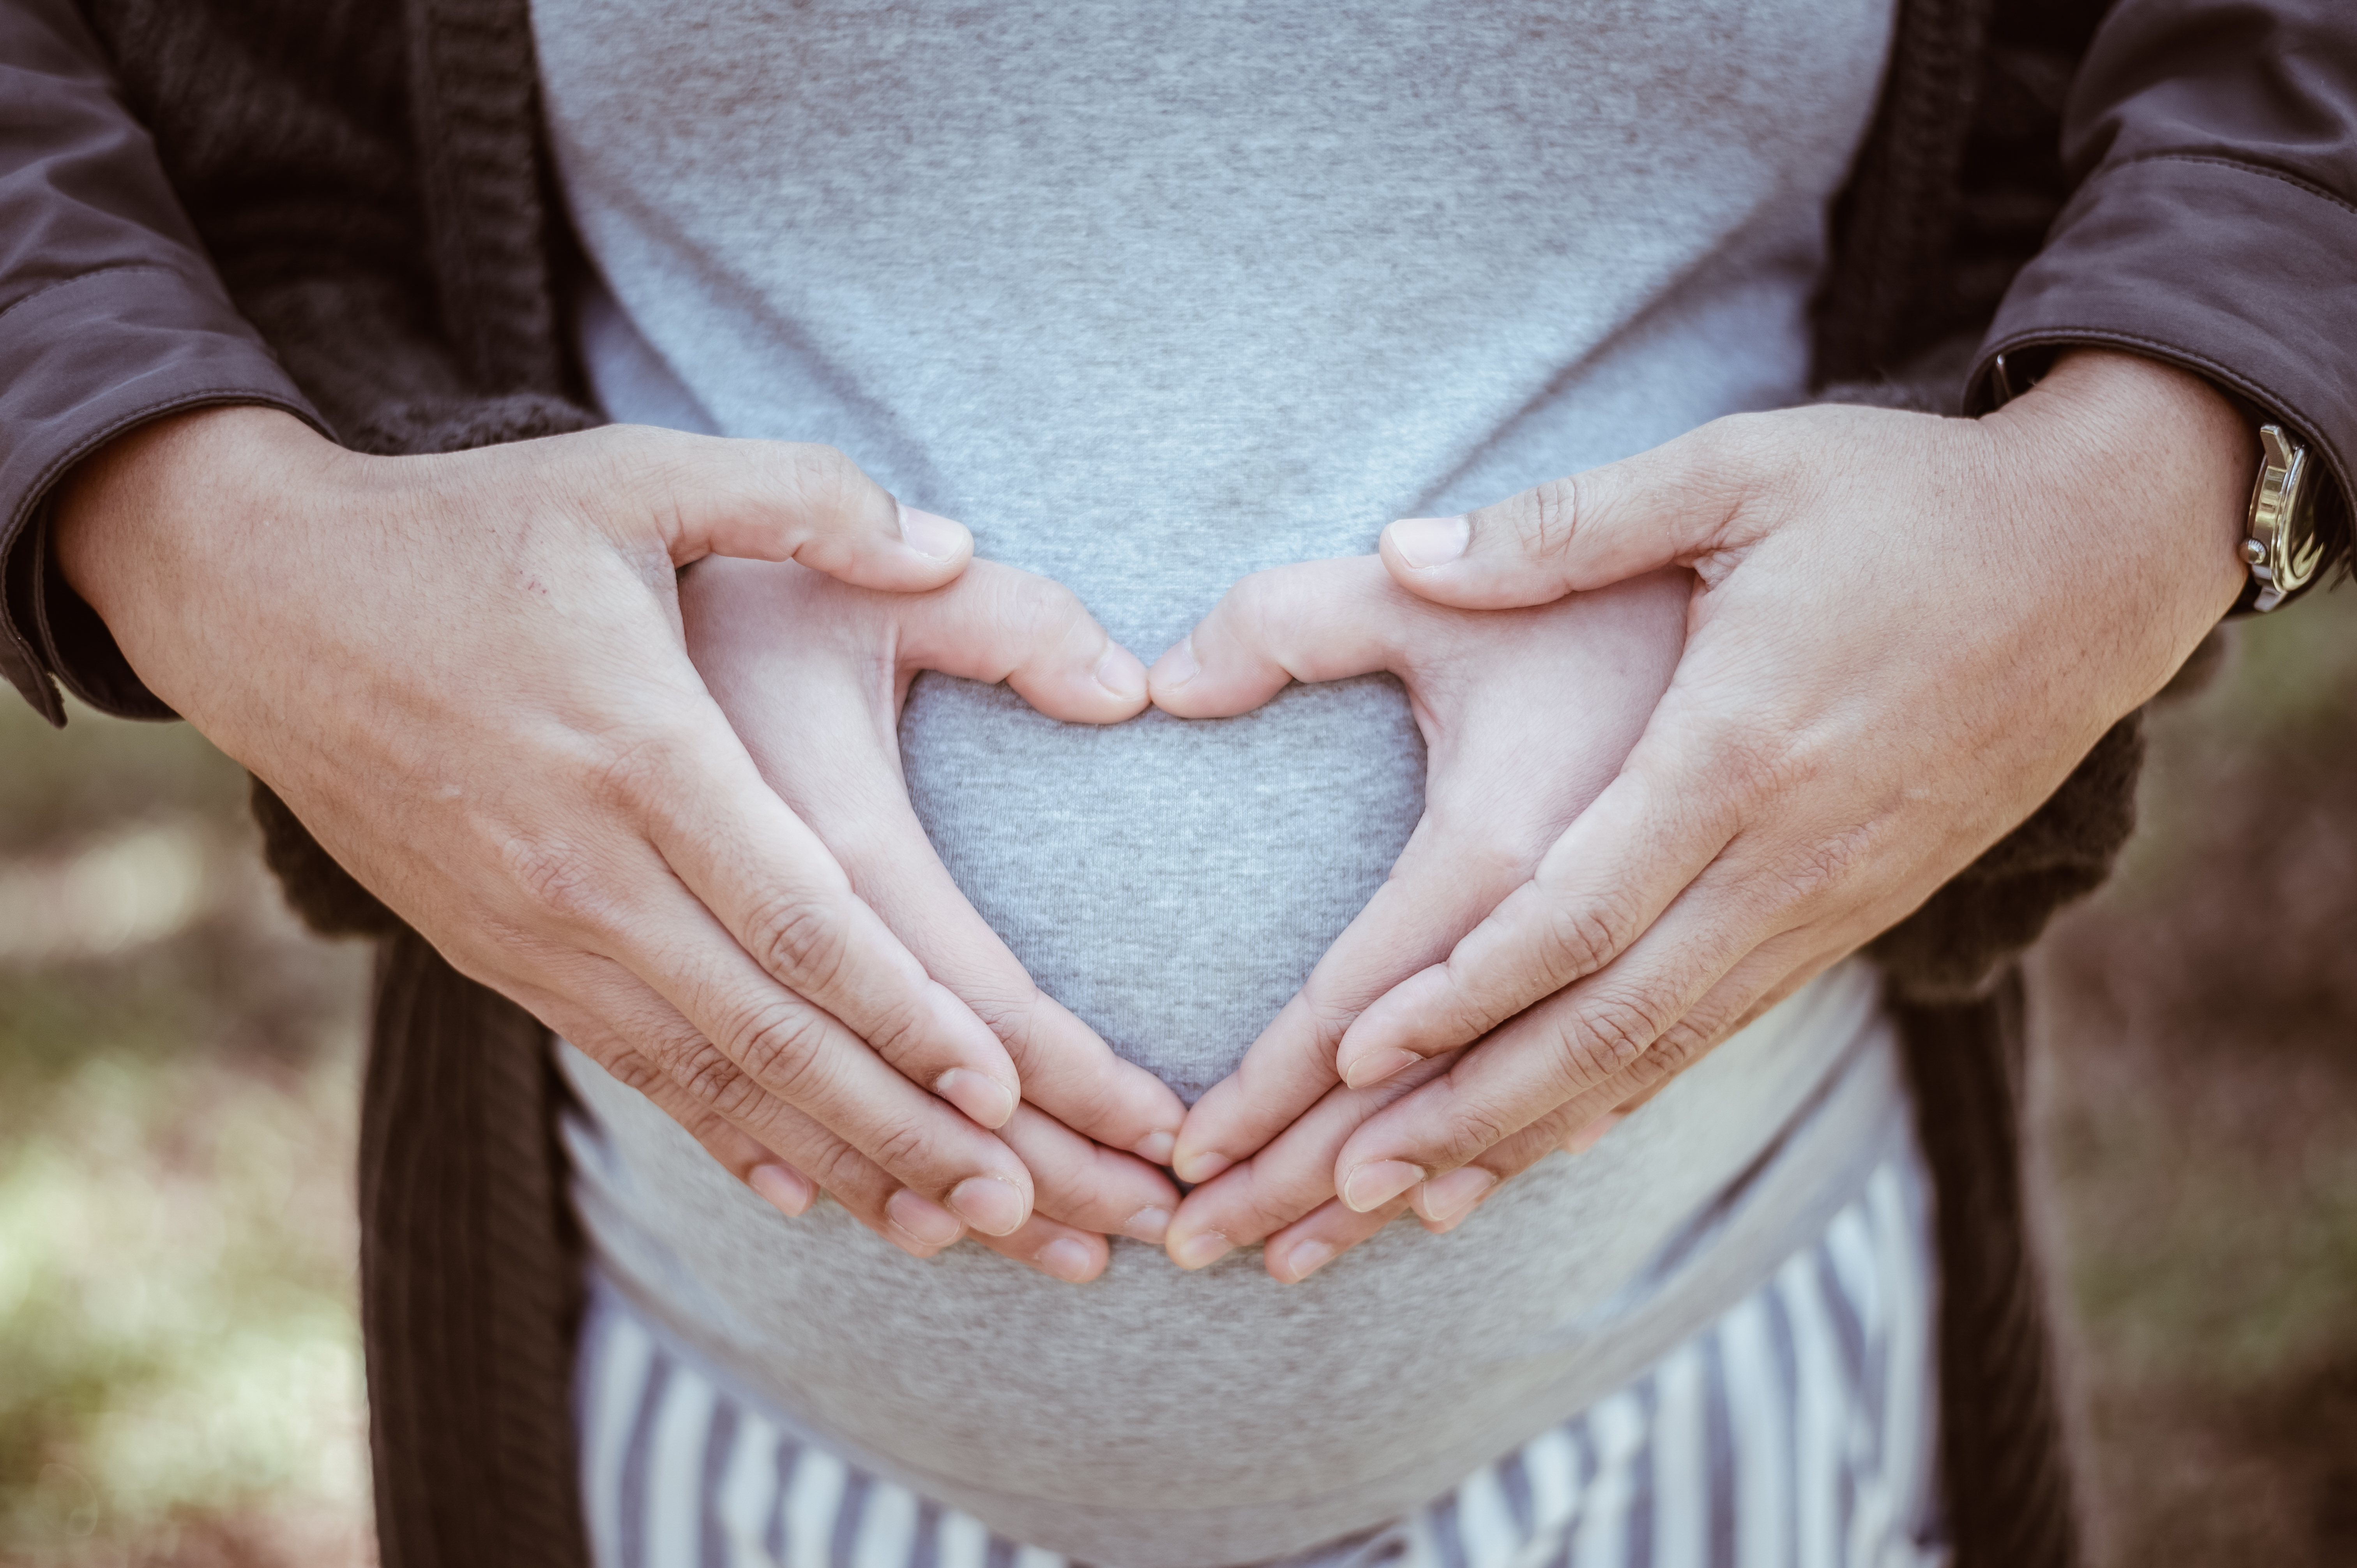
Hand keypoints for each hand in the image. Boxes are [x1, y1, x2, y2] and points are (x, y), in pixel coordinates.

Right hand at [53, 407, 1178, 1261]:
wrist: (266, 602)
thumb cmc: (472, 530)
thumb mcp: (635, 475)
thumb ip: (802, 494)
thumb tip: (950, 540)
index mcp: (642, 751)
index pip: (801, 922)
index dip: (906, 1014)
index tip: (1006, 1085)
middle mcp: (590, 869)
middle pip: (770, 1030)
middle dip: (901, 1125)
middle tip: (1017, 1201)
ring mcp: (537, 927)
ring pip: (710, 1074)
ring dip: (834, 1153)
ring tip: (944, 1225)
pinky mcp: (500, 955)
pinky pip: (634, 1067)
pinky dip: (726, 1134)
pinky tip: (802, 1188)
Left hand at [1239, 350, 2250, 1233]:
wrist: (2104, 557)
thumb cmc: (1905, 500)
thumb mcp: (1736, 470)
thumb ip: (1565, 523)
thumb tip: (1404, 549)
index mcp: (1738, 745)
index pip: (1577, 912)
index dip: (1460, 995)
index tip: (1352, 1054)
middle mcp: (1787, 852)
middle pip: (1613, 1018)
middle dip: (1475, 1106)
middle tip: (1354, 1182)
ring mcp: (1832, 896)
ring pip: (1666, 1045)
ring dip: (1538, 1123)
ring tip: (1423, 1192)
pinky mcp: (1859, 911)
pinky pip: (1724, 1025)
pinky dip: (1629, 1089)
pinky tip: (1555, 1132)